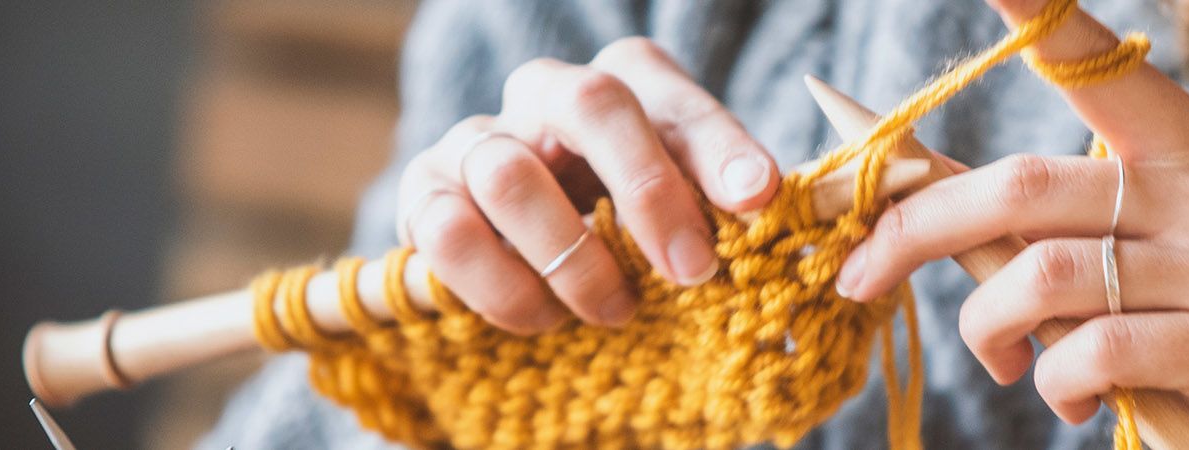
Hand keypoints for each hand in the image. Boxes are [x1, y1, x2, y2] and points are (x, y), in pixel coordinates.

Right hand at [396, 38, 778, 333]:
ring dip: (573, 257)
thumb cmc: (634, 222)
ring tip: (614, 310)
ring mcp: (476, 141)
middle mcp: (544, 93)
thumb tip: (764, 198)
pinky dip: (505, 288)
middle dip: (647, 191)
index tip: (758, 198)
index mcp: (622, 82)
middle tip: (691, 271)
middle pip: (589, 102)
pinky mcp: (424, 199)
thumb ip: (725, 190)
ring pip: (509, 174)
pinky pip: (448, 235)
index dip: (715, 143)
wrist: (541, 258)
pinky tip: (545, 318)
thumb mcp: (690, 199)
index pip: (667, 89)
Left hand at [833, 1, 1188, 447]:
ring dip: (986, 327)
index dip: (1038, 13)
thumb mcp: (1144, 250)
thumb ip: (1051, 218)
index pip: (1095, 62)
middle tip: (857, 274)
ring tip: (999, 359)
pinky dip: (1053, 381)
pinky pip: (1095, 352)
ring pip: (1046, 276)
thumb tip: (918, 185)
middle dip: (916, 230)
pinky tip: (1066, 394)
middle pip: (1025, 185)